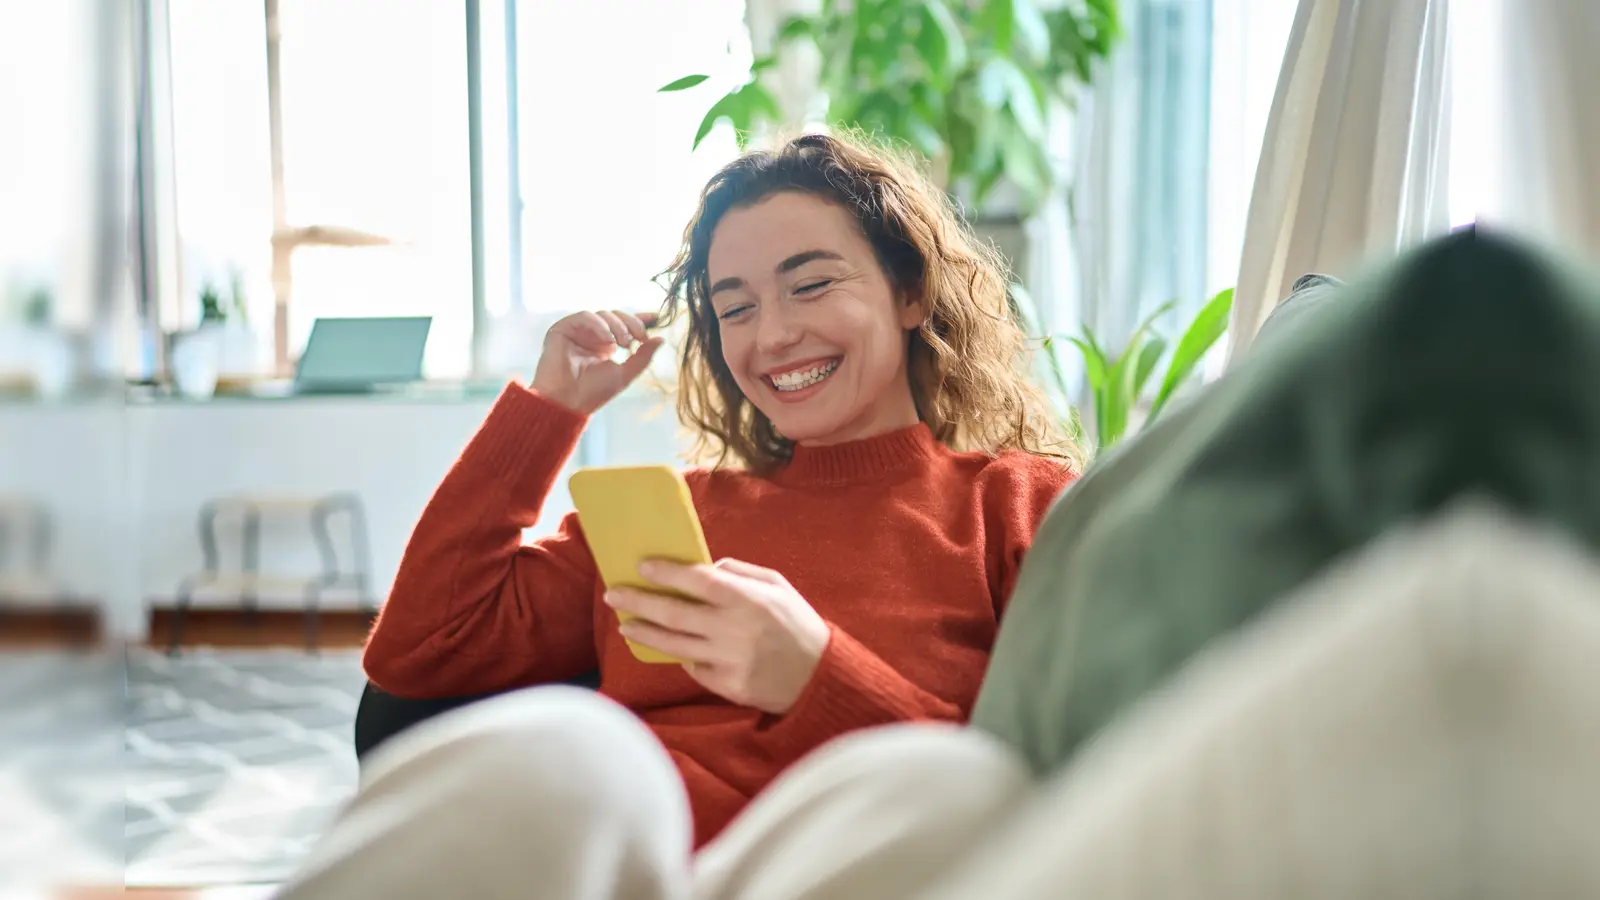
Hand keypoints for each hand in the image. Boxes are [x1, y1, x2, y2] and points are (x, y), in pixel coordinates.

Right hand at [531, 310, 663, 413]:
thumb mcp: (625, 374)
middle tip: (640, 338)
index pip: (624, 325)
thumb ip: (643, 357)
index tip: (656, 317)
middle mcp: (592, 336)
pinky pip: (585, 316)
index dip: (639, 319)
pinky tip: (608, 340)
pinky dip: (599, 325)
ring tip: (622, 344)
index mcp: (605, 345)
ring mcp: (578, 332)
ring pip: (603, 314)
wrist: (567, 402)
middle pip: (616, 316)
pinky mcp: (563, 329)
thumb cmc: (593, 393)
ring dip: (617, 326)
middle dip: (632, 323)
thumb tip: (661, 339)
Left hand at [605, 559, 830, 714]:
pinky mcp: (727, 686)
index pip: (697, 581)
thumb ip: (741, 572)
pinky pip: (693, 668)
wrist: (821, 677)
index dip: (666, 572)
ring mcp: (728, 661)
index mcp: (747, 599)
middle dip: (639, 601)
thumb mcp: (779, 586)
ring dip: (644, 633)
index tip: (641, 566)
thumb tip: (705, 567)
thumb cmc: (798, 624)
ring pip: (674, 645)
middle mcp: (734, 630)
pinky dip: (681, 656)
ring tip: (624, 625)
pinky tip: (672, 648)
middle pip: (674, 613)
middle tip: (614, 594)